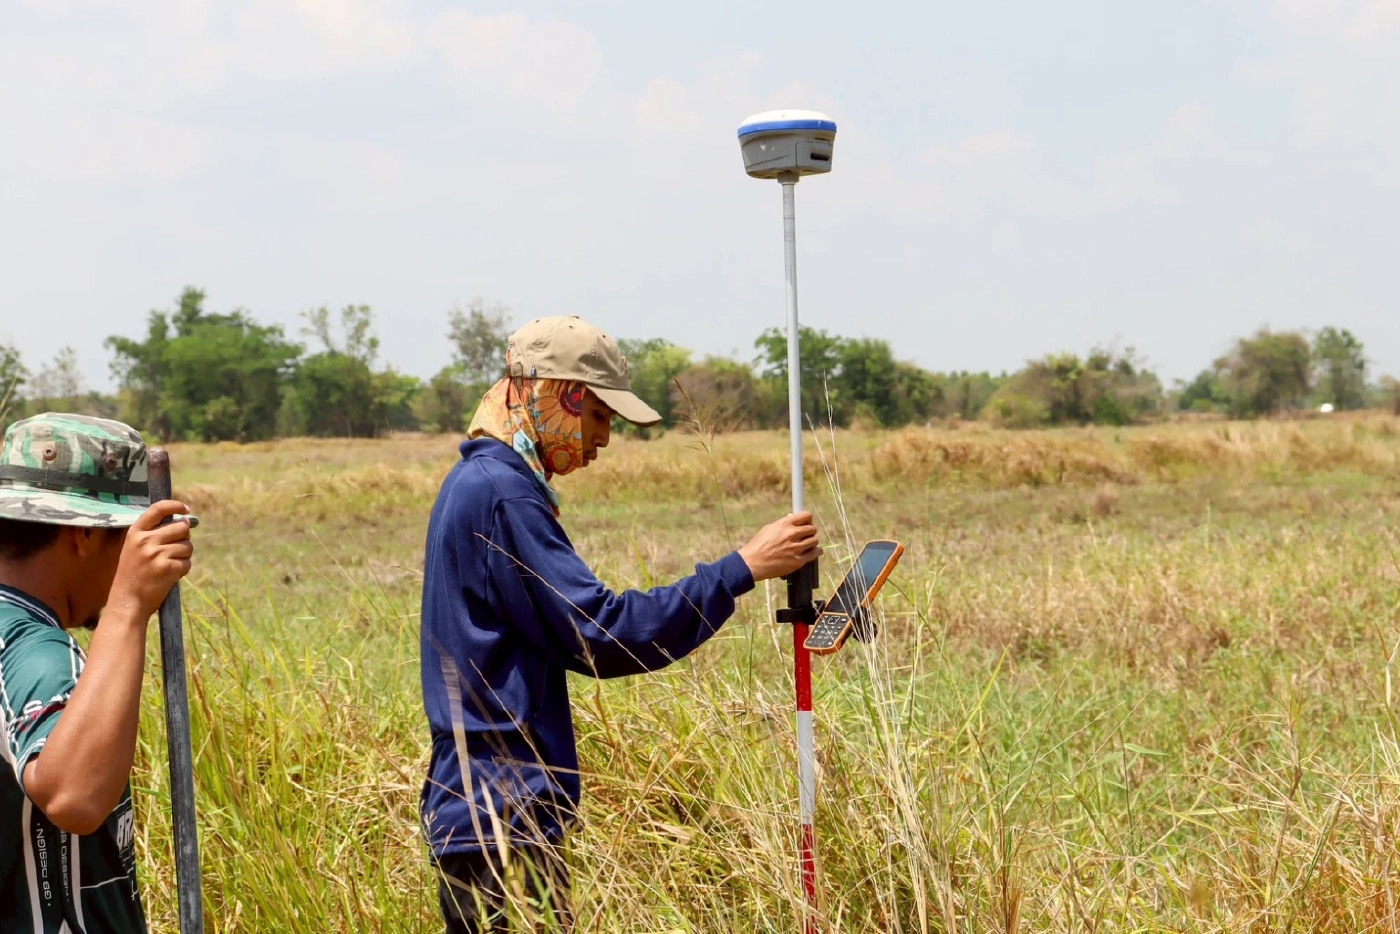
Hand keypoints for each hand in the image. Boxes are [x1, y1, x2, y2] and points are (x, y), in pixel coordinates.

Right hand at [107, 500, 195, 619]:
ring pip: (187, 546)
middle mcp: (145, 540)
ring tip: (168, 566)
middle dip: (183, 538)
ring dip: (184, 556)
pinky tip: (170, 576)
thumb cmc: (134, 575)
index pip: (158, 509)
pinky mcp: (167, 568)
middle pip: (181, 527)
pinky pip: (187, 563)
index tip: (186, 510)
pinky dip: (183, 570)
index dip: (176, 506)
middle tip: (174, 551)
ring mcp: (156, 554)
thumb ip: (154, 534)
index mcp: (136, 533)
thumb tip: (186, 521)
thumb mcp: (135, 549)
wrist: (127, 601)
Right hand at [738, 512, 821, 581]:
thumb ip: (783, 524)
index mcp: (784, 524)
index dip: (808, 520)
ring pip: (815, 541)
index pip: (806, 516)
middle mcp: (792, 534)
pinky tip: (813, 551)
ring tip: (808, 545)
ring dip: (812, 542)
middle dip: (810, 532)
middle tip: (806, 536)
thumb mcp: (768, 528)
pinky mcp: (798, 561)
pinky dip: (815, 552)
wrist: (752, 563)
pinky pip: (815, 553)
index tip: (807, 523)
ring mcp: (796, 548)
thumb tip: (793, 520)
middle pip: (812, 529)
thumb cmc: (758, 546)